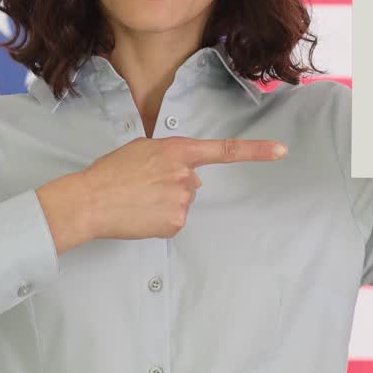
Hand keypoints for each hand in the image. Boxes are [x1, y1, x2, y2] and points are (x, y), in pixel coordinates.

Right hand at [37, 136, 287, 252]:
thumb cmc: (111, 172)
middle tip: (143, 184)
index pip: (226, 150)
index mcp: (178, 150)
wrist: (90, 200)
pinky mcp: (176, 223)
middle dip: (173, 184)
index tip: (281, 151)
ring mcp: (183, 201)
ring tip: (138, 199)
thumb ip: (171, 156)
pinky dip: (160, 219)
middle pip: (193, 182)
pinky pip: (174, 220)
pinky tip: (140, 214)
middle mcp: (186, 175)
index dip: (257, 150)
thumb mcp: (143, 149)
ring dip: (165, 202)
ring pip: (182, 202)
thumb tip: (190, 174)